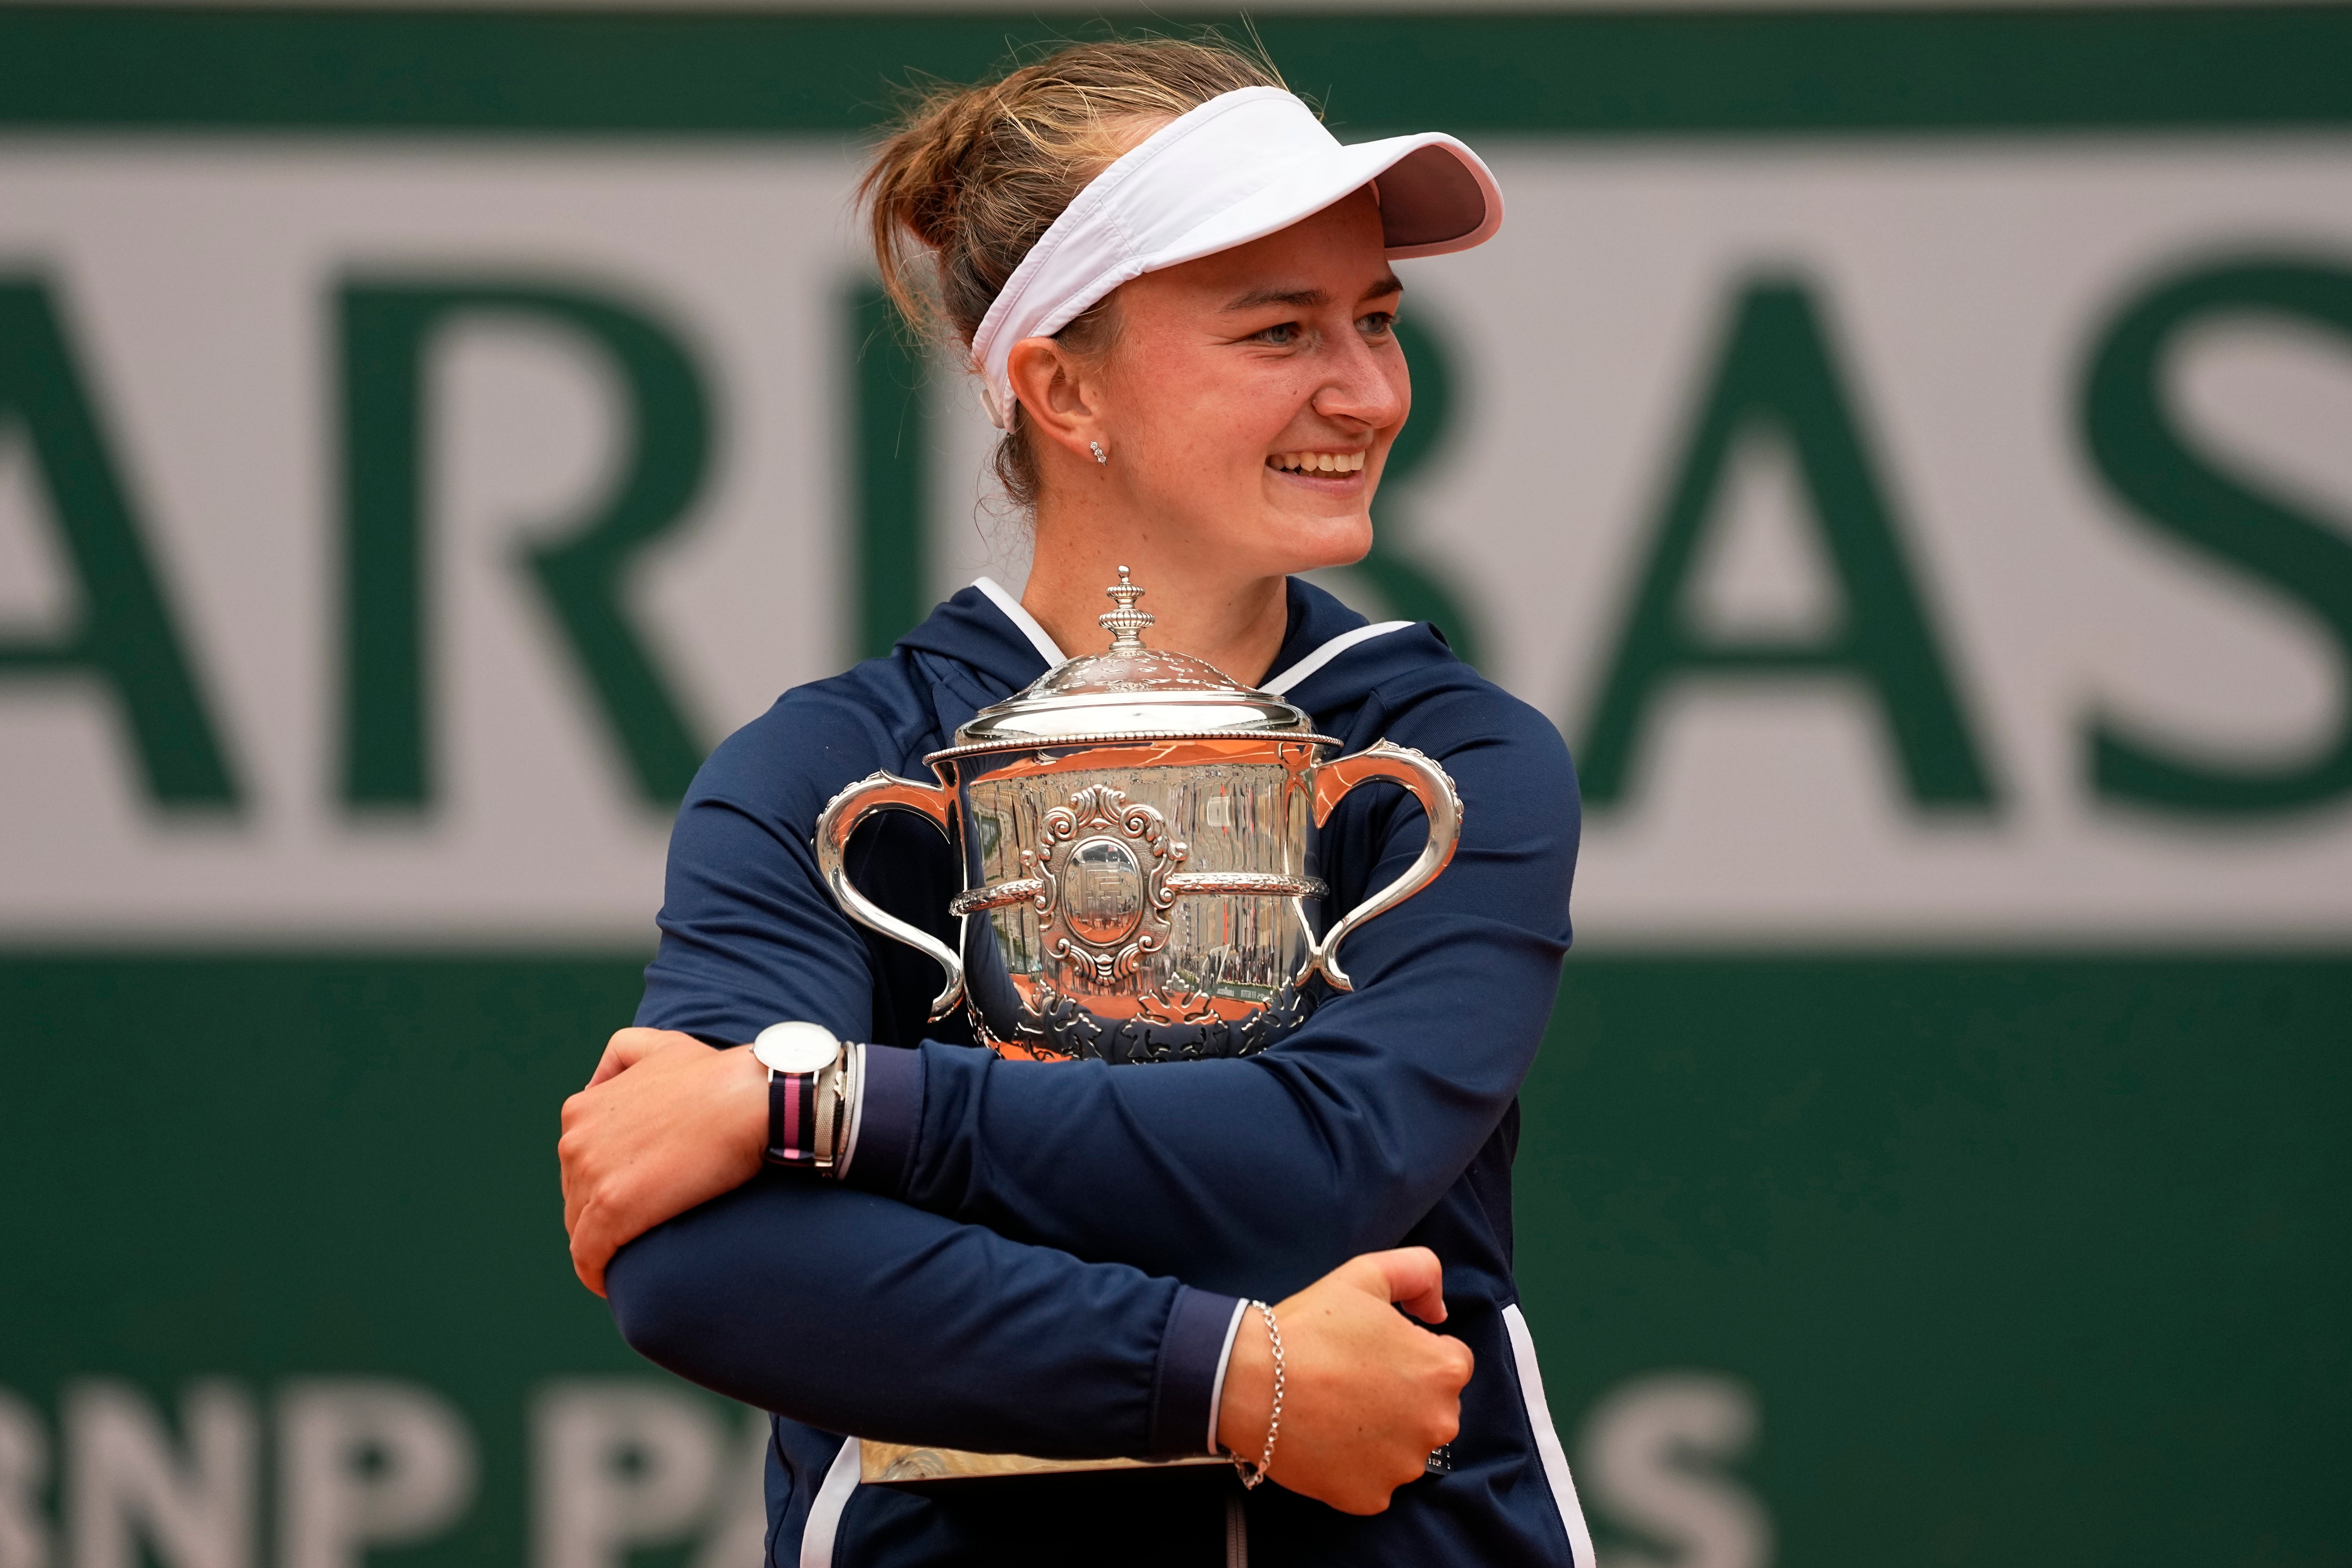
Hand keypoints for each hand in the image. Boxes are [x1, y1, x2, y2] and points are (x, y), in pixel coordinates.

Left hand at [559, 1028, 766, 1295]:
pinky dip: (596, 1273)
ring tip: (630, 1259)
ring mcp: (591, 1175)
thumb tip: (597, 1082)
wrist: (750, 1100)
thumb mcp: (658, 1044)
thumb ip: (621, 1055)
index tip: (629, 1202)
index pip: (577, 1165)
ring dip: (601, 1248)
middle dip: (599, 1217)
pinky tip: (611, 1283)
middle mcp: (574, 1140)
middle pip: (575, 1199)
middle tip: (638, 1231)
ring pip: (581, 1230)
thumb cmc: (716, 1075)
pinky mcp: (611, 1209)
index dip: (602, 1186)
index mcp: (581, 1108)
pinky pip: (589, 1256)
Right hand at [1214, 1247, 1472, 1514]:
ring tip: (1336, 1409)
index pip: (1447, 1360)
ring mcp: (1404, 1467)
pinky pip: (1374, 1479)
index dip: (1409, 1351)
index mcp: (1444, 1370)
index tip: (1372, 1350)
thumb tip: (1439, 1311)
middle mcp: (1438, 1424)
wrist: (1249, 1380)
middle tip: (1352, 1379)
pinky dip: (1356, 1464)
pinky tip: (1327, 1438)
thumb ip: (1421, 1272)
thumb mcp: (1368, 1273)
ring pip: (1404, 1445)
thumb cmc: (1310, 1327)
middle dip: (1402, 1394)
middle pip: (1430, 1407)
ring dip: (1381, 1431)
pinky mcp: (1372, 1497)